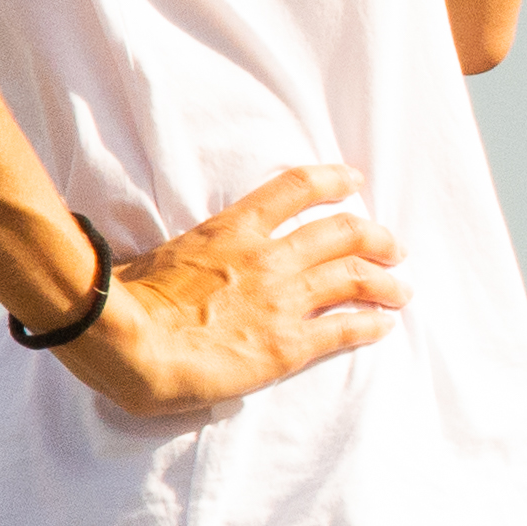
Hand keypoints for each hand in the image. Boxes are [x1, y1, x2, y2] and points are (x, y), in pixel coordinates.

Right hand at [60, 164, 404, 414]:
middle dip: (375, 238)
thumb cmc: (126, 303)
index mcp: (232, 230)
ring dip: (385, 281)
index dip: (332, 180)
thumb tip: (168, 265)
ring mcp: (282, 300)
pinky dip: (371, 324)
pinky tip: (385, 326)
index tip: (354, 180)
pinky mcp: (288, 345)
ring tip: (400, 289)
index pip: (295, 188)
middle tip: (392, 247)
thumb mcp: (152, 258)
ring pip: (355, 277)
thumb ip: (178, 256)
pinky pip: (345, 328)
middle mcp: (268, 258)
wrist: (128, 343)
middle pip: (343, 233)